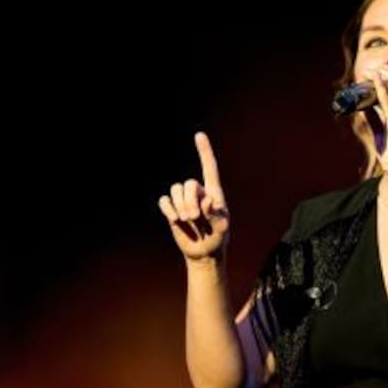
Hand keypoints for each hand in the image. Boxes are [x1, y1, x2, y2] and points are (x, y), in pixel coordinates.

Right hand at [158, 132, 230, 263]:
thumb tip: (207, 201)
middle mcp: (198, 193)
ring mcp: (184, 201)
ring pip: (175, 189)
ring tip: (186, 219)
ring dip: (179, 204)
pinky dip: (168, 208)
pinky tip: (174, 219)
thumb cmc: (218, 237)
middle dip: (188, 199)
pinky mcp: (172, 210)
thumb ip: (216, 214)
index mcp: (214, 192)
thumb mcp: (222, 228)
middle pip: (188, 183)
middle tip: (193, 217)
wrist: (204, 252)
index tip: (199, 135)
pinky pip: (164, 200)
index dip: (204, 151)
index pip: (209, 167)